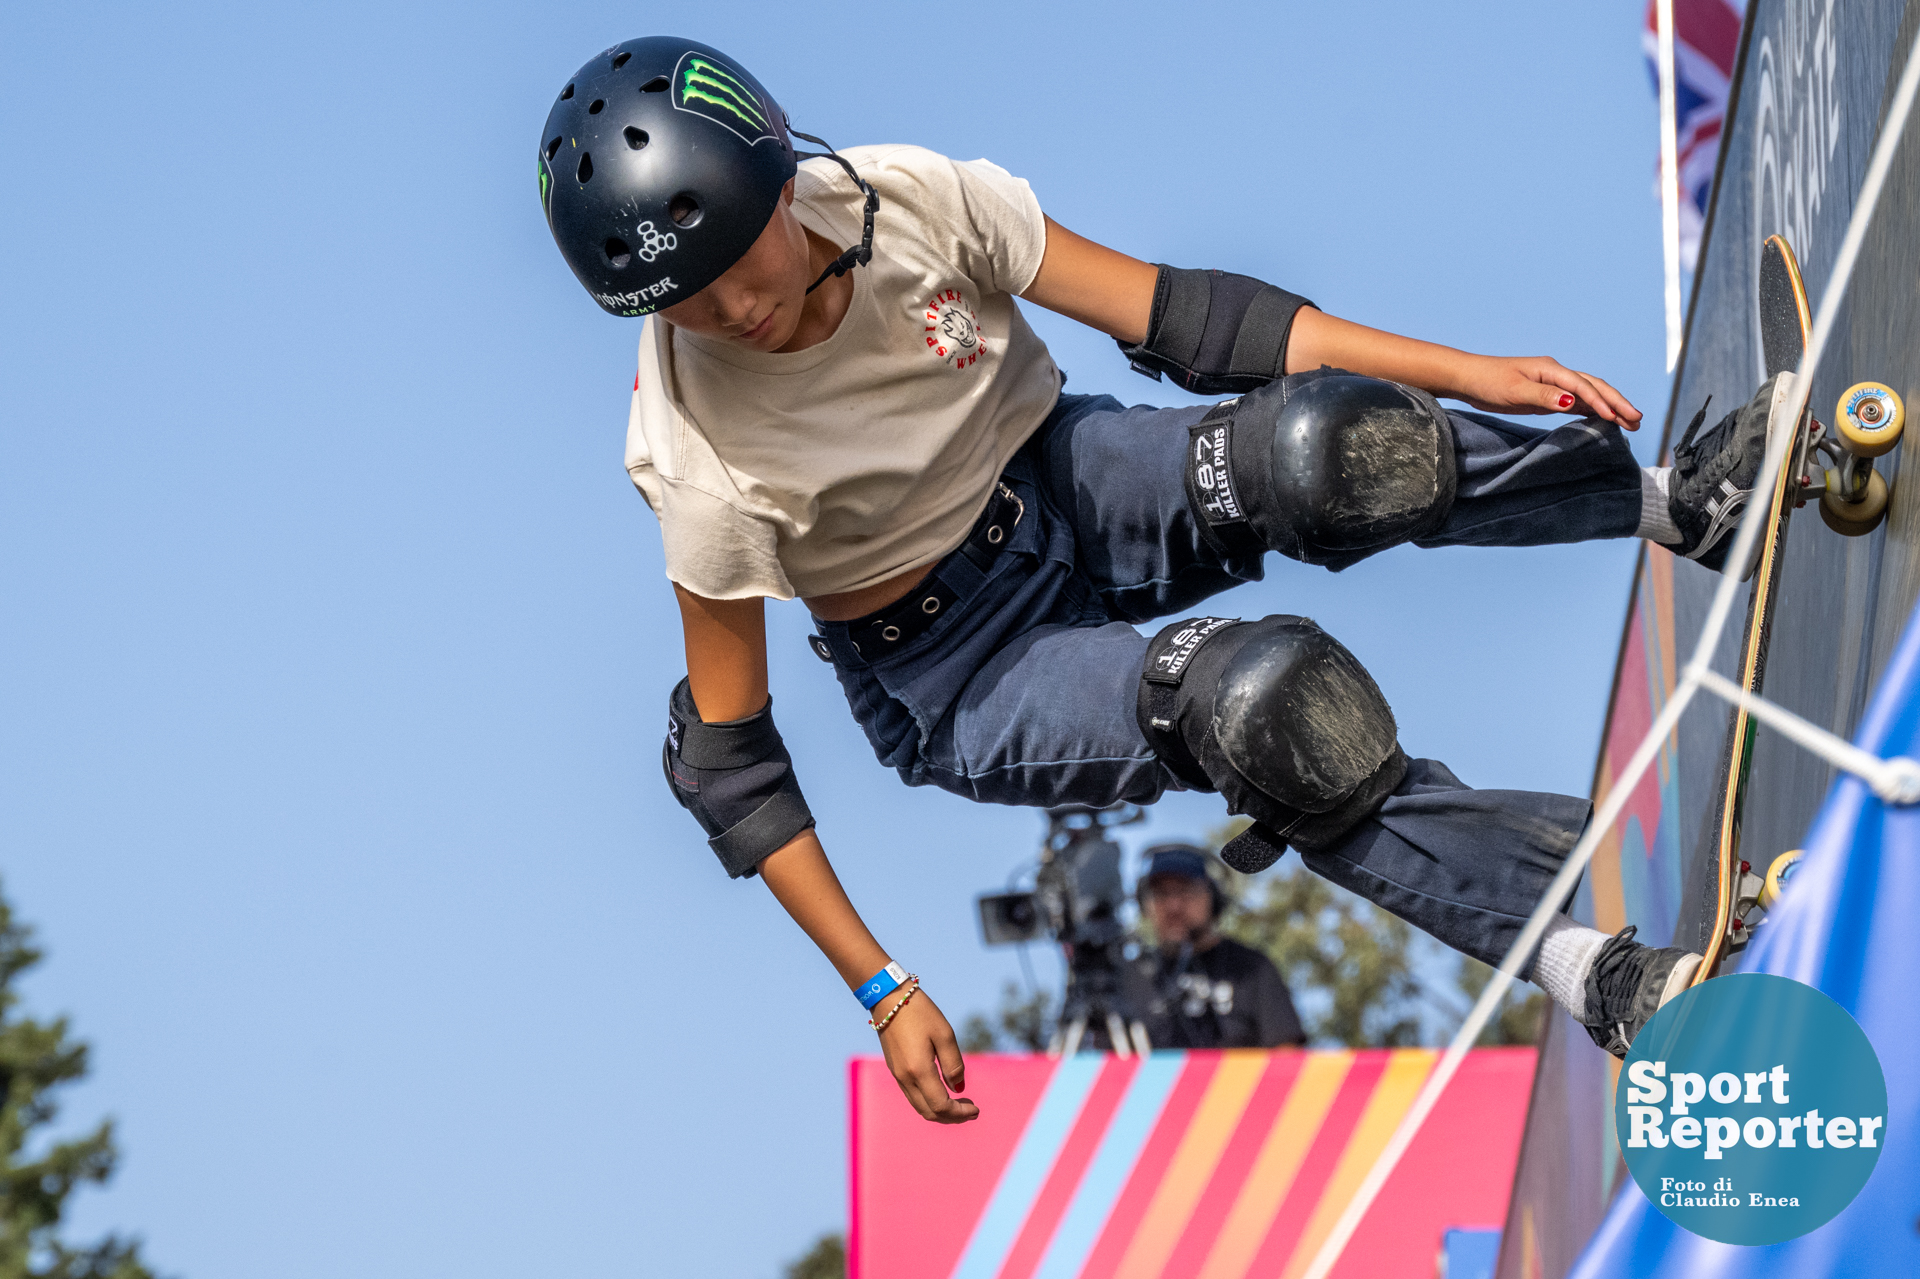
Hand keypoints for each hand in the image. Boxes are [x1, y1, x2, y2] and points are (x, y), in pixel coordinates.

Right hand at [875, 988, 978, 1123]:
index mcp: (919, 1070)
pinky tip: (943, 1093)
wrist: (888, 998)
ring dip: (941, 1112)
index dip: (960, 1113)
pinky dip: (930, 1103)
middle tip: (971, 1111)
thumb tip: (959, 1089)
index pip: (941, 1106)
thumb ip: (954, 1064)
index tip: (976, 1109)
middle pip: (929, 1112)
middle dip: (952, 1117)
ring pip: (920, 1107)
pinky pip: (913, 1096)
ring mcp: (898, 1075)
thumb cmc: (920, 1012)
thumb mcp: (944, 1034)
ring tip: (960, 1105)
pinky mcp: (896, 1070)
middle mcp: (906, 1078)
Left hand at [1450, 355, 1641, 427]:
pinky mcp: (1548, 395)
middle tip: (1637, 420)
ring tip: (1630, 422)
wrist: (1470, 379)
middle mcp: (1557, 375)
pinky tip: (1604, 420)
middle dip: (1617, 403)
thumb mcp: (1514, 391)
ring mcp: (1554, 384)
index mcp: (1551, 370)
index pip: (1584, 387)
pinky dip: (1593, 410)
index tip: (1617, 418)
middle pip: (1595, 387)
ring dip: (1609, 407)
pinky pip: (1577, 402)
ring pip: (1589, 395)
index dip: (1602, 402)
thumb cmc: (1489, 382)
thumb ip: (1544, 396)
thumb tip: (1572, 401)